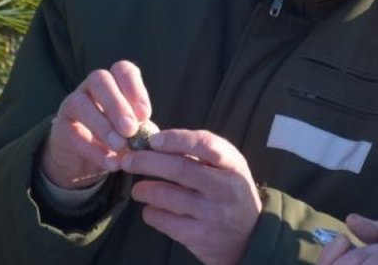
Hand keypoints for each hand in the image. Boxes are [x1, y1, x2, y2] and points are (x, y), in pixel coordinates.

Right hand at [41, 60, 152, 188]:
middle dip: (117, 105)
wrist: (85, 160)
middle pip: (100, 80)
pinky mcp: (60, 128)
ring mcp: (72, 104)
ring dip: (103, 125)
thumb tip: (152, 138)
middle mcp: (91, 87)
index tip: (145, 114)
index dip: (134, 88)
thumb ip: (143, 131)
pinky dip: (93, 149)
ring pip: (81, 103)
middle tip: (130, 129)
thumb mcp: (134, 133)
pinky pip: (72, 133)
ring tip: (120, 145)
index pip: (122, 70)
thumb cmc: (117, 137)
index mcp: (114, 82)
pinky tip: (110, 162)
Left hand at [120, 128, 261, 264]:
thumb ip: (200, 152)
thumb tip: (154, 141)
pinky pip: (163, 220)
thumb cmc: (230, 192)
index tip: (152, 140)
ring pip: (166, 195)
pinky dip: (151, 212)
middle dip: (146, 161)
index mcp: (233, 165)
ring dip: (144, 189)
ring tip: (138, 189)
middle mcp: (225, 188)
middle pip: (179, 169)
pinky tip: (151, 209)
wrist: (250, 237)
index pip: (204, 144)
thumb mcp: (228, 167)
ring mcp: (213, 214)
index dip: (175, 139)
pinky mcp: (199, 236)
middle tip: (128, 160)